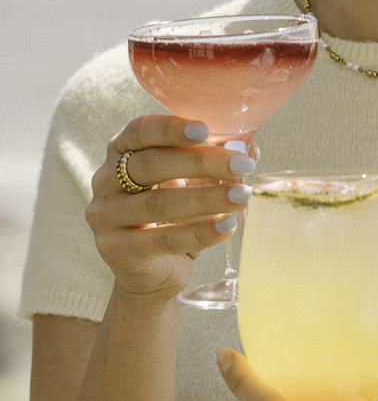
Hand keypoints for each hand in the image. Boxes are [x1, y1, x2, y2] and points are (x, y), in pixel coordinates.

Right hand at [86, 115, 256, 300]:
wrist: (153, 272)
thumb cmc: (174, 217)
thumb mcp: (193, 185)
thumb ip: (214, 165)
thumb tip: (249, 149)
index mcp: (121, 153)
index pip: (139, 131)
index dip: (170, 128)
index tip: (206, 129)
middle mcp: (105, 180)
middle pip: (151, 165)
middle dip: (200, 162)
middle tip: (242, 165)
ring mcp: (106, 216)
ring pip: (158, 204)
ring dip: (206, 198)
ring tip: (243, 197)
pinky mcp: (116, 250)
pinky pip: (163, 240)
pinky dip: (199, 233)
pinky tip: (227, 226)